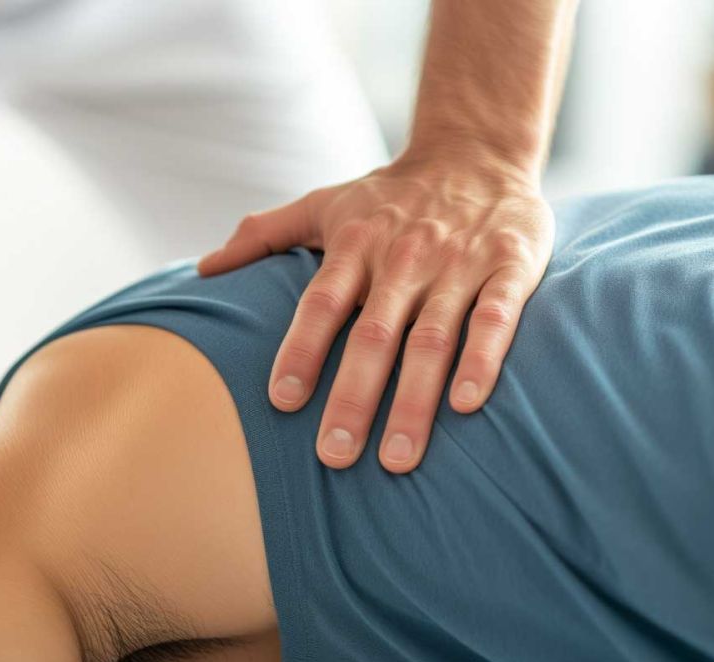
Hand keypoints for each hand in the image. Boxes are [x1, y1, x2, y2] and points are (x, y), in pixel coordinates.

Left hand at [197, 154, 553, 471]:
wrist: (477, 150)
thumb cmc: (392, 194)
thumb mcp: (325, 203)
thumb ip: (264, 234)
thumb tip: (202, 270)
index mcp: (355, 244)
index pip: (322, 303)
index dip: (301, 350)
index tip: (282, 402)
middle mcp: (403, 258)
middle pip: (374, 335)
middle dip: (352, 398)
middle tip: (333, 457)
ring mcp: (458, 264)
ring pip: (432, 339)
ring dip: (414, 400)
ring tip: (397, 459)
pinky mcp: (510, 266)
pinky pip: (495, 318)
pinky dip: (482, 359)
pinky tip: (467, 405)